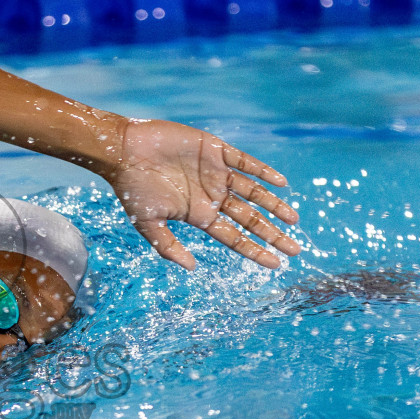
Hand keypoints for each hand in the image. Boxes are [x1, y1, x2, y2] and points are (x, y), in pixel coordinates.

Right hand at [105, 118, 301, 270]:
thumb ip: (168, 247)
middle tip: (296, 249)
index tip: (276, 264)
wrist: (124, 151)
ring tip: (294, 219)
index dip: (255, 251)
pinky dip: (263, 171)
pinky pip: (245, 161)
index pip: (234, 237)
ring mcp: (216, 173)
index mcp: (199, 215)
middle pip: (249, 218)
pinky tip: (281, 183)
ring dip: (273, 205)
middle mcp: (212, 196)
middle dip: (272, 234)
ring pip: (253, 192)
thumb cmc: (132, 188)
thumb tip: (192, 268)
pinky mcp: (214, 150)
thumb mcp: (148, 223)